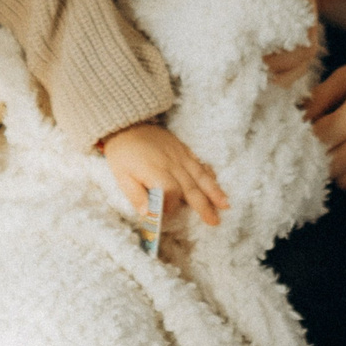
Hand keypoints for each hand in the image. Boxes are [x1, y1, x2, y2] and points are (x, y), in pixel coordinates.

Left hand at [99, 121, 229, 227]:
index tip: (166, 215)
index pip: (170, 192)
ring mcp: (180, 155)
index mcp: (155, 171)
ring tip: (225, 205)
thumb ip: (136, 196)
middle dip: (204, 206)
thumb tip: (148, 214)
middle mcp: (172, 163)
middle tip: (215, 222)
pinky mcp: (183, 149)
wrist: (127, 124)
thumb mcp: (121, 177)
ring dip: (213, 191)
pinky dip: (209, 174)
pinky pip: (199, 163)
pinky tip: (216, 183)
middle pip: (191, 187)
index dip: (170, 206)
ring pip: (200, 175)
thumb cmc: (122, 154)